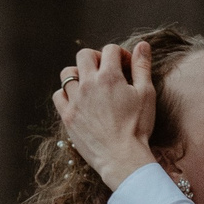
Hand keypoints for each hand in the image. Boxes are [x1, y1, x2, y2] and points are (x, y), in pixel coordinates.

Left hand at [54, 42, 157, 191]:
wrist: (122, 158)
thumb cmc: (137, 127)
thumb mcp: (146, 94)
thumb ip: (142, 67)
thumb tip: (142, 45)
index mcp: (109, 76)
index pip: (110, 50)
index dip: (121, 54)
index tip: (127, 67)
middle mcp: (88, 84)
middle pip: (84, 55)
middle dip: (97, 58)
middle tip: (107, 71)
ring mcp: (75, 100)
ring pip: (67, 73)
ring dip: (79, 73)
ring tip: (90, 84)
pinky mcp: (67, 116)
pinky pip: (58, 95)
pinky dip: (66, 94)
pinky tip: (78, 100)